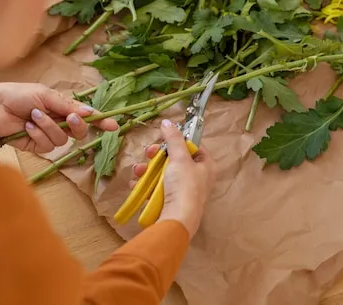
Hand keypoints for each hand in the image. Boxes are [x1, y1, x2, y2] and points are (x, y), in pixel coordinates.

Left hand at [0, 82, 117, 152]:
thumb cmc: (18, 95)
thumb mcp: (46, 95)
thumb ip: (68, 105)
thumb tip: (88, 112)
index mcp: (62, 107)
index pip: (85, 116)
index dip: (100, 121)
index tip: (113, 125)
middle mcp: (58, 122)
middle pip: (79, 131)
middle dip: (76, 125)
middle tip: (69, 117)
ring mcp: (48, 135)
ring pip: (62, 139)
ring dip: (48, 127)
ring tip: (33, 117)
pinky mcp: (37, 146)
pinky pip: (47, 146)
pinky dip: (38, 135)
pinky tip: (27, 127)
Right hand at [131, 119, 215, 237]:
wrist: (176, 220)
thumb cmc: (184, 187)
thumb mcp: (180, 158)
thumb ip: (173, 138)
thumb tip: (167, 121)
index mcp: (206, 165)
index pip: (193, 146)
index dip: (178, 141)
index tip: (164, 138)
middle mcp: (197, 177)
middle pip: (174, 159)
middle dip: (157, 156)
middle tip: (148, 154)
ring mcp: (183, 190)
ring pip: (162, 172)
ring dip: (148, 170)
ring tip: (138, 171)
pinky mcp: (170, 201)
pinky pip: (156, 187)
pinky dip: (146, 184)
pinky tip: (136, 184)